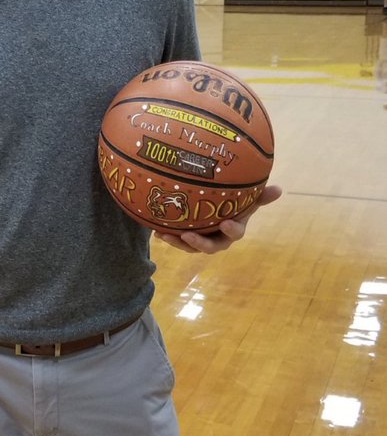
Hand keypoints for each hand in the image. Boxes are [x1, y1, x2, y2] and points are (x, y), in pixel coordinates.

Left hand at [154, 183, 282, 254]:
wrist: (217, 207)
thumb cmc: (235, 202)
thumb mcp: (248, 198)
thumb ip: (260, 195)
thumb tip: (280, 189)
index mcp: (233, 229)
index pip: (235, 233)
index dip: (231, 230)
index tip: (225, 223)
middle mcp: (218, 239)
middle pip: (210, 247)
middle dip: (199, 243)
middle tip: (188, 236)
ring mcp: (202, 240)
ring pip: (190, 246)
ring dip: (177, 242)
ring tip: (165, 234)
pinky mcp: (187, 238)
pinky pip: (177, 240)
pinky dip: (167, 235)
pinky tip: (156, 229)